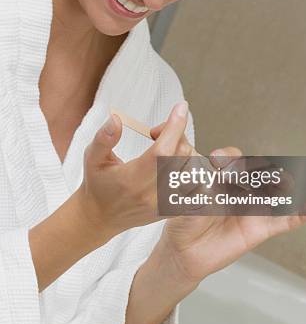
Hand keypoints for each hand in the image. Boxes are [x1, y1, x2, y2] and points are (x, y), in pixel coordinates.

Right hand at [76, 101, 193, 239]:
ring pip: (192, 168)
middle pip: (181, 155)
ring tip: (166, 148)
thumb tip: (116, 118)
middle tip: (157, 132)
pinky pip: (195, 184)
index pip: (161, 151)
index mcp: (132, 179)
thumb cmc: (97, 183)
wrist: (101, 217)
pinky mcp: (173, 209)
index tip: (181, 107)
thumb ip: (104, 138)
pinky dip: (192, 168)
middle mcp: (152, 194)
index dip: (174, 126)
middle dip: (176, 134)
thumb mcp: (92, 157)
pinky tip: (176, 161)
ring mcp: (165, 203)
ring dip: (184, 150)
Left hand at [150, 139, 305, 286]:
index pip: (232, 159)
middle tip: (244, 175)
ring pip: (274, 192)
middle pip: (258, 172)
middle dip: (257, 169)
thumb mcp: (183, 198)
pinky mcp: (259, 229)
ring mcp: (252, 208)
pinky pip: (282, 222)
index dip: (228, 158)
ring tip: (289, 181)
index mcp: (222, 177)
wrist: (184, 252)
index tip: (216, 160)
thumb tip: (195, 171)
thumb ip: (193, 185)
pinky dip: (297, 216)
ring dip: (285, 185)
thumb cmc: (183, 221)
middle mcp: (241, 189)